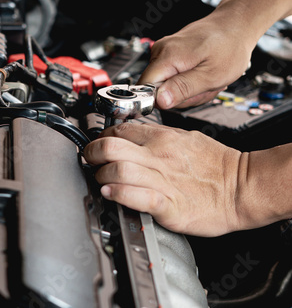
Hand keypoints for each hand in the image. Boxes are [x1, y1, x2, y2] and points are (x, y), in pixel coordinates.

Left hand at [84, 123, 243, 236]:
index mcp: (162, 138)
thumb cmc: (216, 165)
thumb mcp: (185, 138)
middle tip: (90, 160)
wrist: (243, 186)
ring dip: (101, 175)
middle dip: (92, 153)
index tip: (97, 145)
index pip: (119, 129)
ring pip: (118, 169)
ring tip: (101, 180)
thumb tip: (132, 138)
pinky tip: (110, 194)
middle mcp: (159, 155)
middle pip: (110, 146)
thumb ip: (156, 138)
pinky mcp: (169, 204)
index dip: (101, 136)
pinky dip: (118, 194)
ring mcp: (163, 179)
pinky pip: (136, 196)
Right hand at [138, 11, 254, 108]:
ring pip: (164, 86)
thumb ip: (183, 88)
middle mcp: (160, 51)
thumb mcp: (211, 75)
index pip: (145, 88)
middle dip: (180, 96)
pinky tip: (200, 73)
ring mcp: (164, 51)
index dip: (162, 100)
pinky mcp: (169, 53)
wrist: (236, 24)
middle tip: (203, 86)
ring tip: (205, 78)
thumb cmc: (229, 46)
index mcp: (168, 56)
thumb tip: (160, 101)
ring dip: (186, 89)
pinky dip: (187, 81)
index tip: (184, 96)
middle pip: (156, 90)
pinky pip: (170, 77)